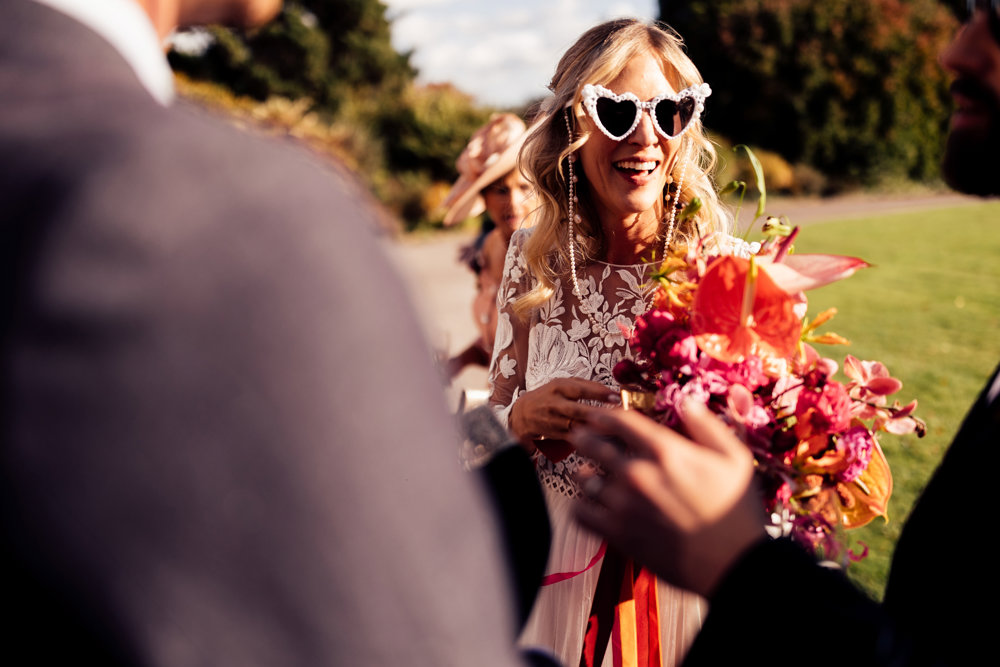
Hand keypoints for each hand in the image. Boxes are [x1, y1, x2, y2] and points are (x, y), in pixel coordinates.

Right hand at [509, 378, 618, 443]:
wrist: (524, 414)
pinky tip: (605, 438)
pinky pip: (576, 437)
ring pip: (578, 427)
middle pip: (579, 411)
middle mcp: (556, 404)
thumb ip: (585, 385)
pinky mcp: (557, 435)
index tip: (616, 397)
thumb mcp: (562, 384)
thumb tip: (610, 391)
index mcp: (559, 387)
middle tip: (621, 415)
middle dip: (601, 413)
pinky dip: (590, 438)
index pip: (581, 389)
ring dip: (598, 428)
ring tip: (617, 427)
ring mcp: (555, 421)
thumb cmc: (549, 396)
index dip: (599, 393)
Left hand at [570, 402, 765, 597]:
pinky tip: (588, 503)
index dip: (602, 415)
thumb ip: (707, 425)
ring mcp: (625, 505)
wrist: (734, 565)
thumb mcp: (735, 458)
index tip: (595, 415)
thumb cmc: (738, 511)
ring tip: (585, 471)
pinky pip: (582, 513)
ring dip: (583, 472)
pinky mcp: (619, 534)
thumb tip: (687, 401)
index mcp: (666, 451)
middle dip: (584, 437)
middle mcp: (639, 473)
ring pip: (584, 479)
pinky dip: (581, 505)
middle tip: (579, 436)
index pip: (620, 421)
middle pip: (595, 445)